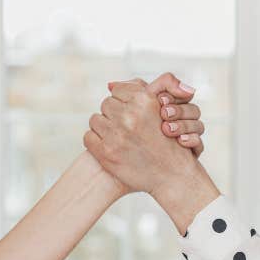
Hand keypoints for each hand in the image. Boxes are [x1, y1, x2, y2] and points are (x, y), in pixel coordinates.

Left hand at [84, 74, 202, 194]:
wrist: (172, 175)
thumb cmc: (166, 141)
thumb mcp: (160, 109)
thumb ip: (139, 90)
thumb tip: (109, 85)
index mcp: (145, 101)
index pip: (118, 91)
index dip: (123, 103)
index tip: (132, 115)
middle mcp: (130, 115)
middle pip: (106, 104)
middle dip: (114, 115)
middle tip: (126, 129)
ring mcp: (117, 134)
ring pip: (95, 120)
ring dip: (104, 128)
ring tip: (119, 138)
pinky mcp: (106, 152)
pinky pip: (88, 137)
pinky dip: (96, 142)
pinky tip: (111, 148)